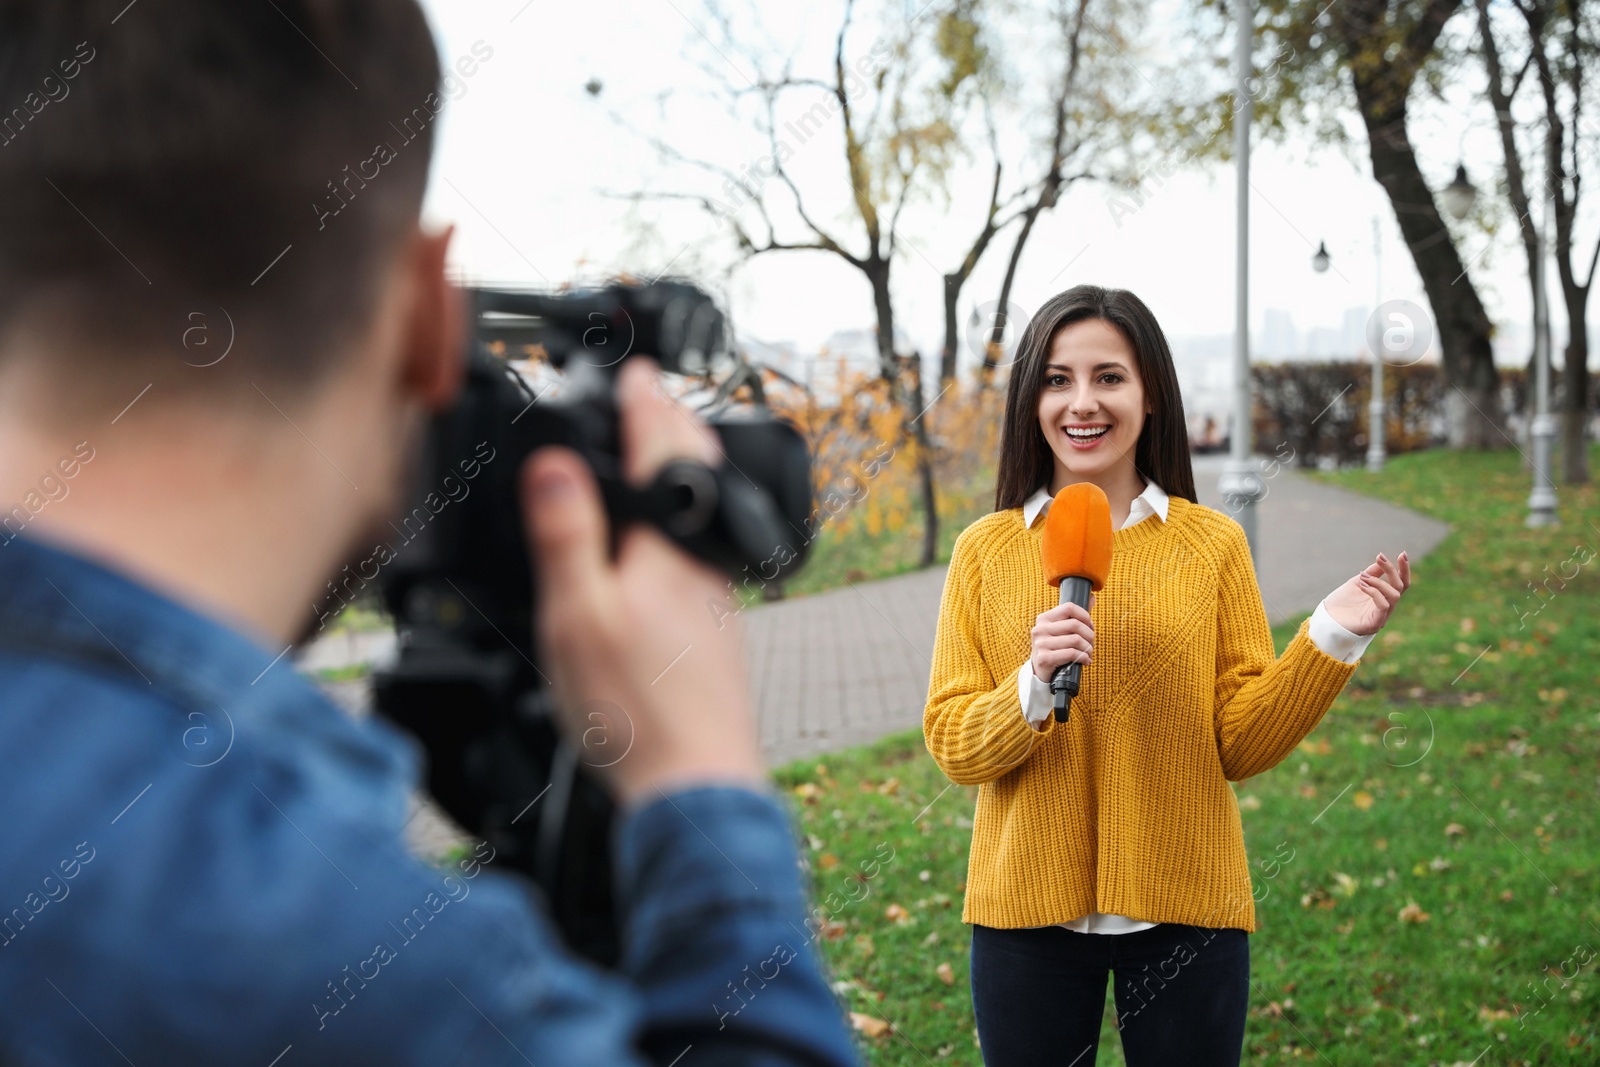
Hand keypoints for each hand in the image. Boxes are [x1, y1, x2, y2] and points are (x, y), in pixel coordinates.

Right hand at [519, 357, 764, 808]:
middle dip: (672, 426)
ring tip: (661, 456)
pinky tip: (667, 547)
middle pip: (696, 475)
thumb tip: (557, 460)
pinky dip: (682, 519)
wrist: (698, 786)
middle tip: (653, 395)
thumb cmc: (635, 712)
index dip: (643, 403)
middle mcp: (703, 565)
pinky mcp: (715, 634)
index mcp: (670, 547)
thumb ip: (568, 534)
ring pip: (702, 513)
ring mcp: (715, 600)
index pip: (660, 450)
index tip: (635, 368)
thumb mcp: (577, 616)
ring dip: (681, 470)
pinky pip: (701, 549)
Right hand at [1030, 593, 1095, 683]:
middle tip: (1092, 643)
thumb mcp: (1061, 630)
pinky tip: (1085, 660)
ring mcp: (1041, 644)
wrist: (1040, 670)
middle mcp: (1040, 629)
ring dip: (1088, 648)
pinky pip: (1072, 654)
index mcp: (1044, 619)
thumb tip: (1091, 597)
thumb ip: (1075, 615)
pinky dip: (1083, 657)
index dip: (1085, 616)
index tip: (1090, 626)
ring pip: (1076, 640)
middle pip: (1075, 624)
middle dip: (1089, 635)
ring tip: (1089, 653)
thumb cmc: (1054, 648)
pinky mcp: (1045, 658)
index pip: (1069, 608)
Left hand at [1323, 551, 1410, 635]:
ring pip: (1394, 595)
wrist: (1326, 618)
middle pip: (1400, 587)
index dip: (1404, 569)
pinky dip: (1374, 592)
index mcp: (1384, 597)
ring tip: (1362, 577)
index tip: (1403, 553)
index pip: (1401, 583)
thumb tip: (1382, 560)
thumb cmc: (1341, 602)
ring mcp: (1382, 616)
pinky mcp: (1375, 624)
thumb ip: (1372, 573)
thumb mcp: (1358, 582)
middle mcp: (1386, 607)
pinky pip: (1383, 605)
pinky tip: (1362, 586)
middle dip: (1392, 570)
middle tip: (1379, 558)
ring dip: (1379, 582)